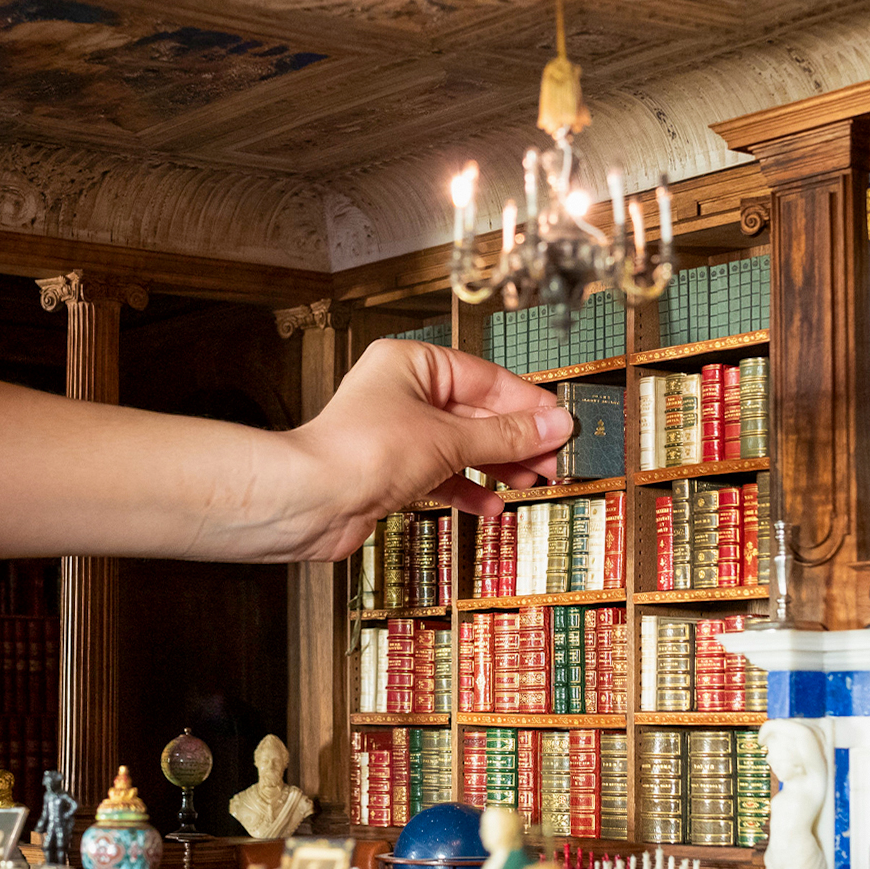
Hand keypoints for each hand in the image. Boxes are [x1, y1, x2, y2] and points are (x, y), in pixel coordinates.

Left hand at [284, 339, 573, 561]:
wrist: (310, 501)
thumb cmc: (359, 453)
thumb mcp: (448, 439)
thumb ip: (506, 436)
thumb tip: (552, 426)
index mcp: (412, 364)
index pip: (485, 378)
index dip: (526, 404)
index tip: (559, 423)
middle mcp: (402, 393)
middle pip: (476, 414)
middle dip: (515, 440)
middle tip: (552, 458)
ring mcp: (396, 434)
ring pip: (461, 446)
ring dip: (497, 466)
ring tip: (531, 481)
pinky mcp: (391, 471)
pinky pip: (441, 475)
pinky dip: (467, 489)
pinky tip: (492, 505)